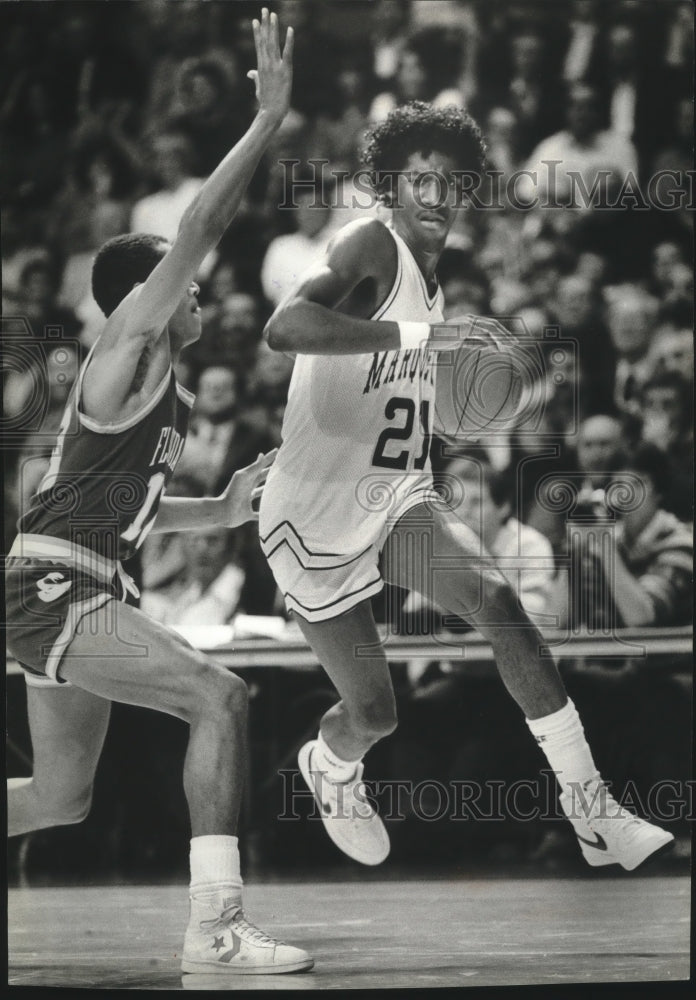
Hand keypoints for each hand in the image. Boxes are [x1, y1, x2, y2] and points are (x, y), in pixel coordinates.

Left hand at [218, 448, 277, 526]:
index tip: (278, 452)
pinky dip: (264, 515)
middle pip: (261, 480)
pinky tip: (271, 515)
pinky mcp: (247, 514)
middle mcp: (248, 489)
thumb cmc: (232, 492)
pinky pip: (258, 515)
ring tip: (279, 490)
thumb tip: (262, 454)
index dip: (269, 460)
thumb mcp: (244, 477)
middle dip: (270, 475)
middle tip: (282, 470)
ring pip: (260, 495)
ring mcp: (247, 502)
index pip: (261, 468)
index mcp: (247, 480)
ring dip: (268, 493)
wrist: (222, 511)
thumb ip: (254, 467)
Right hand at [247, 8, 293, 125]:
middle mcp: (267, 64)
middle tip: (264, 10)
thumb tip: (250, 72)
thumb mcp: (259, 86)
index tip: (256, 20)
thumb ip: (255, 76)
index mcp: (260, 66)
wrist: (271, 112)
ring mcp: (275, 67)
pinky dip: (289, 41)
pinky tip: (290, 29)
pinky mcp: (285, 71)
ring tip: (272, 15)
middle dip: (264, 24)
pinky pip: (288, 52)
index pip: (259, 45)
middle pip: (265, 40)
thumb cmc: (266, 101)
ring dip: (273, 28)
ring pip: (274, 43)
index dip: (258, 32)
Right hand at [441, 314, 512, 349]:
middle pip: (493, 325)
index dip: (500, 333)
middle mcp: (471, 319)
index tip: (508, 342)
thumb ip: (475, 342)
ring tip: (509, 346)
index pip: (489, 325)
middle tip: (515, 342)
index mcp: (470, 321)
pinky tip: (497, 349)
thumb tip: (489, 345)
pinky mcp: (467, 328)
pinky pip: (484, 334)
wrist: (428, 337)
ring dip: (502, 338)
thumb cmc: (441, 340)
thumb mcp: (462, 341)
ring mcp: (469, 322)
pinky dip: (492, 341)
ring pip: (491, 329)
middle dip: (505, 334)